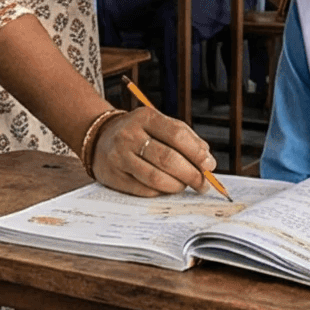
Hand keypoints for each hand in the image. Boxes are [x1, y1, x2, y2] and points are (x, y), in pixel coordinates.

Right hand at [91, 106, 216, 196]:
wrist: (100, 137)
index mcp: (145, 117)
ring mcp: (119, 157)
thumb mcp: (159, 124)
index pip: (177, 135)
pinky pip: (144, 190)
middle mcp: (129, 135)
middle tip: (203, 183)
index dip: (197, 153)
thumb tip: (207, 160)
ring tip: (185, 185)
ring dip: (177, 185)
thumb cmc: (139, 133)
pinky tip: (167, 188)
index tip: (209, 165)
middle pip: (168, 159)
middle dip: (191, 174)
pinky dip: (161, 192)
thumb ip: (185, 138)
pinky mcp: (114, 177)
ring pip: (156, 178)